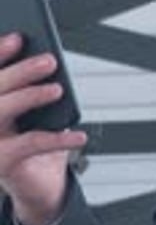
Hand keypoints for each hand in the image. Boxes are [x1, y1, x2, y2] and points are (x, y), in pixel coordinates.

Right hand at [0, 33, 86, 224]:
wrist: (38, 186)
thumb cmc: (36, 143)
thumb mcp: (37, 113)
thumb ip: (35, 90)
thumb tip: (46, 62)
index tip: (19, 37)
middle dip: (20, 71)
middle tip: (48, 60)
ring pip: (2, 111)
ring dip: (30, 96)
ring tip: (57, 89)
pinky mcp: (3, 163)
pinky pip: (31, 144)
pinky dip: (58, 138)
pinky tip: (79, 136)